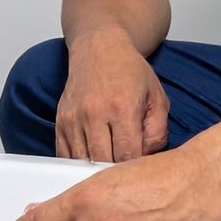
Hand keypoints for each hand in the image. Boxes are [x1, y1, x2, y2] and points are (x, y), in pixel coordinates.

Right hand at [57, 27, 168, 161]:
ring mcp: (74, 118)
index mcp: (123, 108)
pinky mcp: (61, 121)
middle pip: (103, 162)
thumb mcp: (158, 97)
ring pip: (83, 162)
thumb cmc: (130, 72)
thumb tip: (146, 158)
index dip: (135, 168)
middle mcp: (95, 113)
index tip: (139, 167)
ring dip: (96, 168)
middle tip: (125, 170)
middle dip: (116, 170)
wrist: (99, 49)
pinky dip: (78, 162)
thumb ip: (159, 132)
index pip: (127, 156)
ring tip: (109, 164)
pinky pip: (65, 155)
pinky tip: (91, 158)